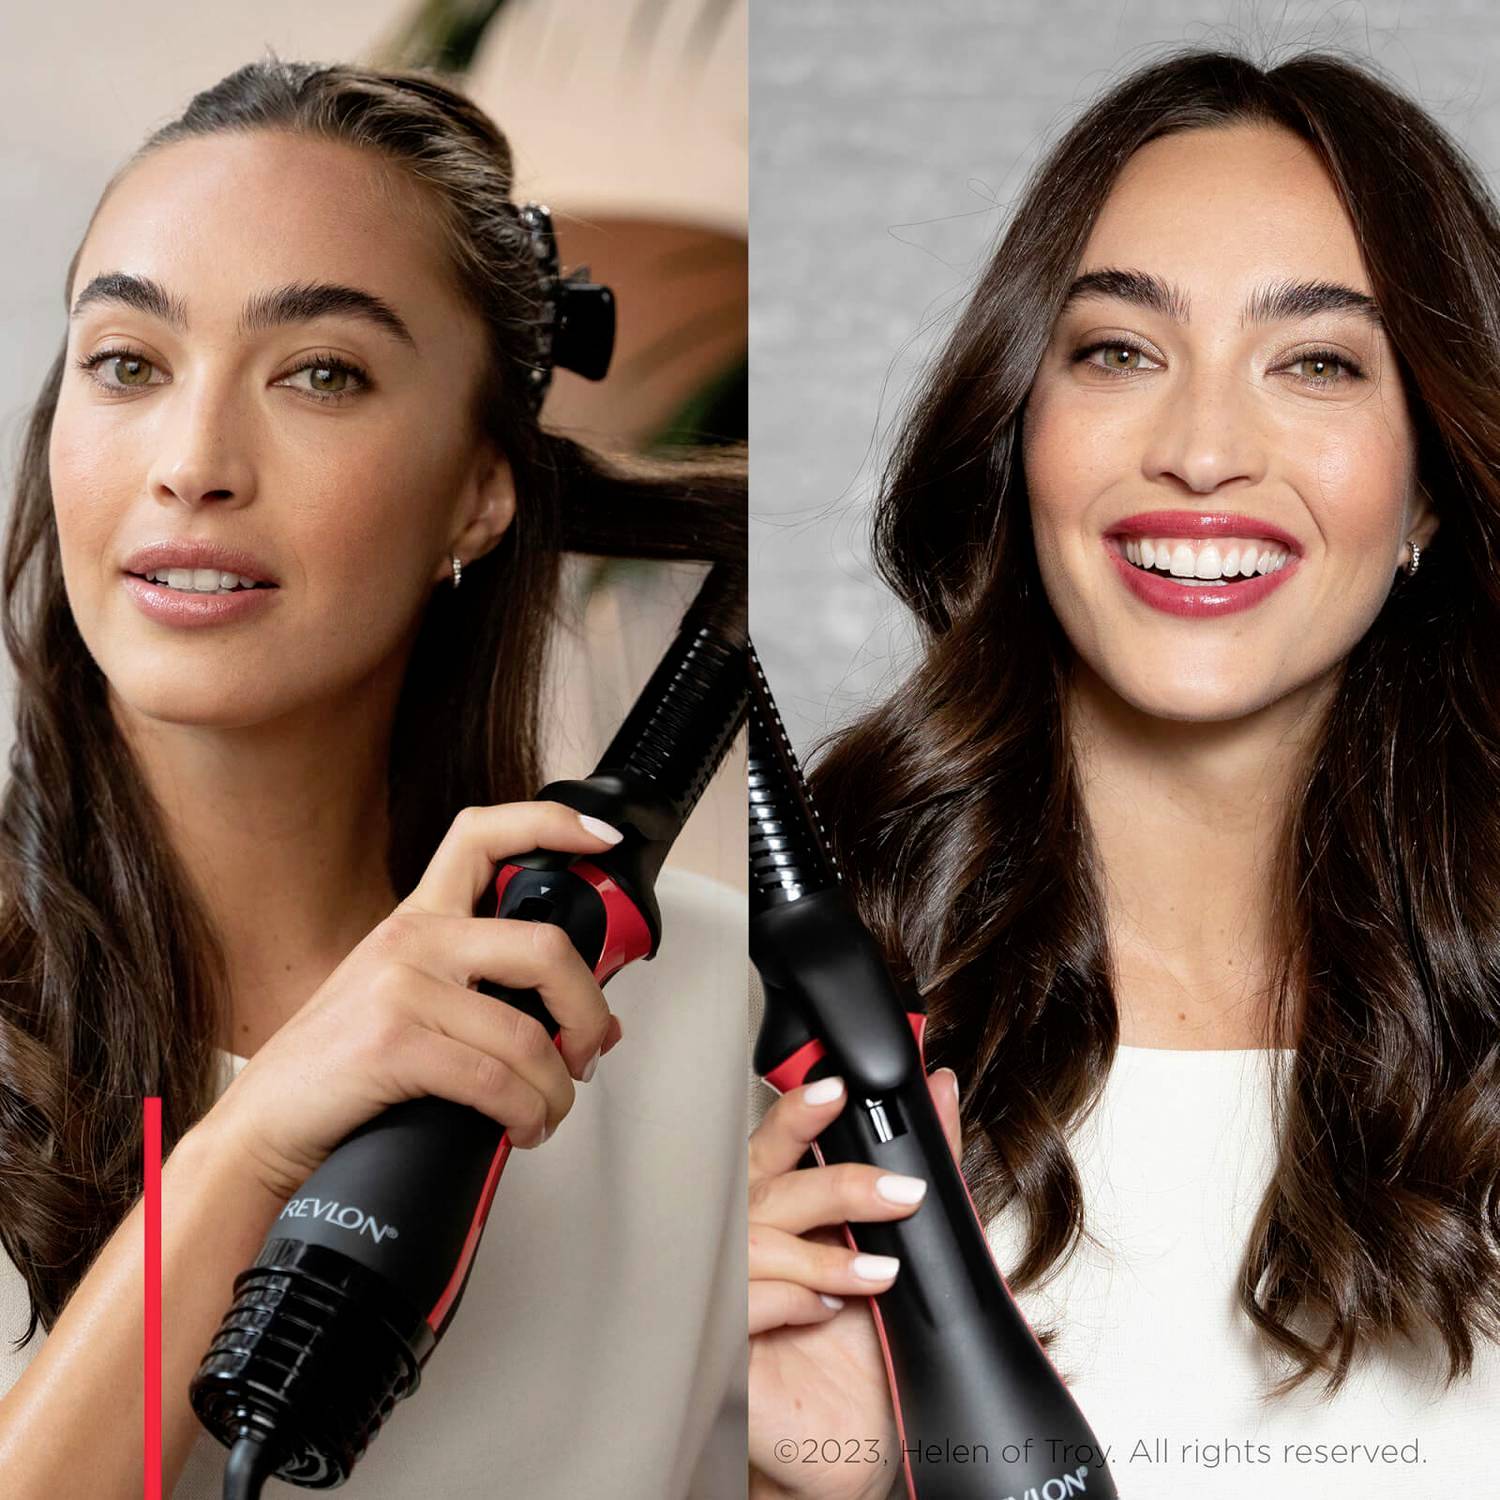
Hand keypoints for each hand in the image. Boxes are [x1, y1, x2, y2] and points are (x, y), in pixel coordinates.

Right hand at [198, 800, 626, 1200]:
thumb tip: (586, 1023)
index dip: (551, 824)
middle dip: (587, 1009)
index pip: (483, 835)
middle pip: (543, 946)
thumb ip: (484, 995)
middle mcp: (411, 939)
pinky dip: (525, 1114)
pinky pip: (495, 1081)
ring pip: (527, 1033)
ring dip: (555, 1089)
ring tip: (546, 1112)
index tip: (600, 839)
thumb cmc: (336, 1071)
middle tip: (588, 1050)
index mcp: (418, 920)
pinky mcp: (392, 1043)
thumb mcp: (405, 1005)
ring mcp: (400, 987)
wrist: (261, 1128)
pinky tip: (519, 1127)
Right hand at [748, 1067, 962, 1499]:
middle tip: (901, 1195)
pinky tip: (823, 1312)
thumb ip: (917, 1163)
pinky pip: (742, 1304)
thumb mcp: (902, 1247)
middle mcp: (743, 1240)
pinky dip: (792, 1301)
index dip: (798, 1115)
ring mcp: (723, 1290)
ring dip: (825, 1256)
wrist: (859, 1445)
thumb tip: (939, 1088)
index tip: (836, 1093)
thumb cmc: (867, 1346)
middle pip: (768, 1187)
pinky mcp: (717, 1345)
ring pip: (756, 1242)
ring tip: (880, 1276)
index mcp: (778, 1207)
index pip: (773, 1145)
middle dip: (838, 1185)